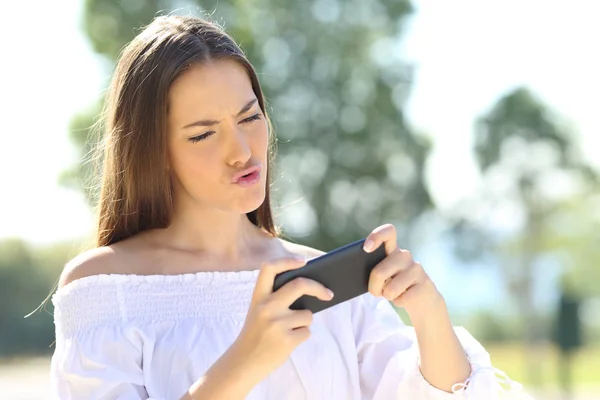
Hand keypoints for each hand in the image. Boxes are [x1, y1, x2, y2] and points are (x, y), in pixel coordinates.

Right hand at [232, 256, 333, 382]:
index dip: (288, 261)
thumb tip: (310, 289)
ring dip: (304, 322)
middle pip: (300, 285)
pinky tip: (286, 342)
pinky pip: (306, 332)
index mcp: (258, 296)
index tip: (304, 262)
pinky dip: (301, 336)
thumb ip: (277, 298)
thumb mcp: (258, 310)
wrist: (243, 363)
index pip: (270, 268)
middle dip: (318, 288)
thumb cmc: (256, 334)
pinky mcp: (287, 340)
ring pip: (307, 315)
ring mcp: (277, 323)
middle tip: (328, 293)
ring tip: (287, 332)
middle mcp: (267, 307)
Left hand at [363, 224, 444, 318]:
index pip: (388, 232)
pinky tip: (406, 297)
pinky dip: (399, 302)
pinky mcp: (425, 283)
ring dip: (388, 296)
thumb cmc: (395, 286)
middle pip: (379, 272)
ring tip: (395, 293)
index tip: (366, 249)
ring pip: (390, 289)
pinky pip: (402, 299)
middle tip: (378, 291)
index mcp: (392, 250)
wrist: (422, 301)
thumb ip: (373, 270)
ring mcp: (416, 268)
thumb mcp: (383, 276)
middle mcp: (405, 256)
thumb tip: (352, 272)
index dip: (376, 236)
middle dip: (374, 287)